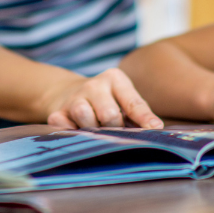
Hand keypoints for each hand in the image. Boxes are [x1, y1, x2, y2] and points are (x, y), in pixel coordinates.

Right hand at [46, 68, 163, 129]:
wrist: (66, 92)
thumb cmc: (106, 101)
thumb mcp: (123, 99)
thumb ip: (138, 112)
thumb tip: (156, 129)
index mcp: (114, 79)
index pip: (132, 102)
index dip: (144, 118)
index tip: (155, 129)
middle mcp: (94, 85)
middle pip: (109, 115)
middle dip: (115, 128)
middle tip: (115, 131)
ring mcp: (74, 98)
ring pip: (86, 119)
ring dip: (93, 130)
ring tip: (95, 129)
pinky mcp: (56, 112)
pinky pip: (67, 129)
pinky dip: (73, 134)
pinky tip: (76, 130)